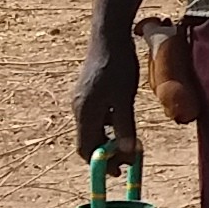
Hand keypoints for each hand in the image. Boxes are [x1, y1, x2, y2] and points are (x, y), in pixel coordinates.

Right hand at [71, 30, 138, 153]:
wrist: (108, 36)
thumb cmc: (118, 66)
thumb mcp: (124, 99)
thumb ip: (125, 127)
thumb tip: (127, 153)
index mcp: (85, 113)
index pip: (87, 149)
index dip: (101, 163)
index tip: (118, 172)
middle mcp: (79, 108)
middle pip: (89, 140)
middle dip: (107, 153)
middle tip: (127, 160)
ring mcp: (81, 99)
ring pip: (93, 128)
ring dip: (108, 138)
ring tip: (129, 142)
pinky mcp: (87, 91)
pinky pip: (95, 115)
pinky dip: (107, 124)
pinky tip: (122, 119)